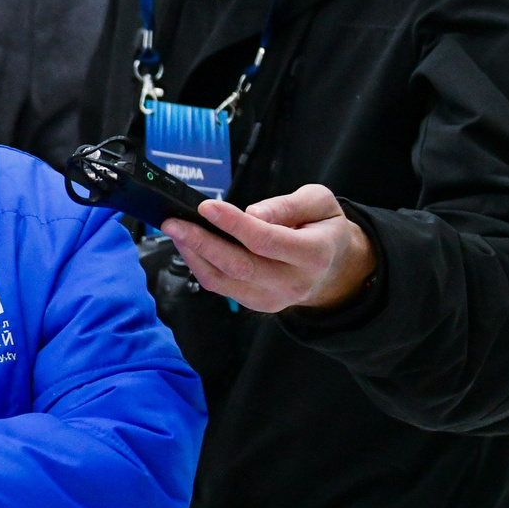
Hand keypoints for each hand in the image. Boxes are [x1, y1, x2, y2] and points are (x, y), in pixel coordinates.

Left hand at [161, 183, 376, 314]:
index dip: (233, 223)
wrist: (335, 267)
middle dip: (201, 242)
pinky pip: (221, 287)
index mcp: (314, 254)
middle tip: (173, 222)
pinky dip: (199, 266)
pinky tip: (188, 246)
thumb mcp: (320, 203)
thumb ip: (288, 205)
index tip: (205, 206)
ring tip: (174, 231)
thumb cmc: (324, 228)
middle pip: (239, 265)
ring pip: (223, 281)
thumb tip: (253, 213)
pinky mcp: (257, 303)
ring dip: (193, 255)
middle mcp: (294, 282)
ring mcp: (274, 298)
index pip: (266, 241)